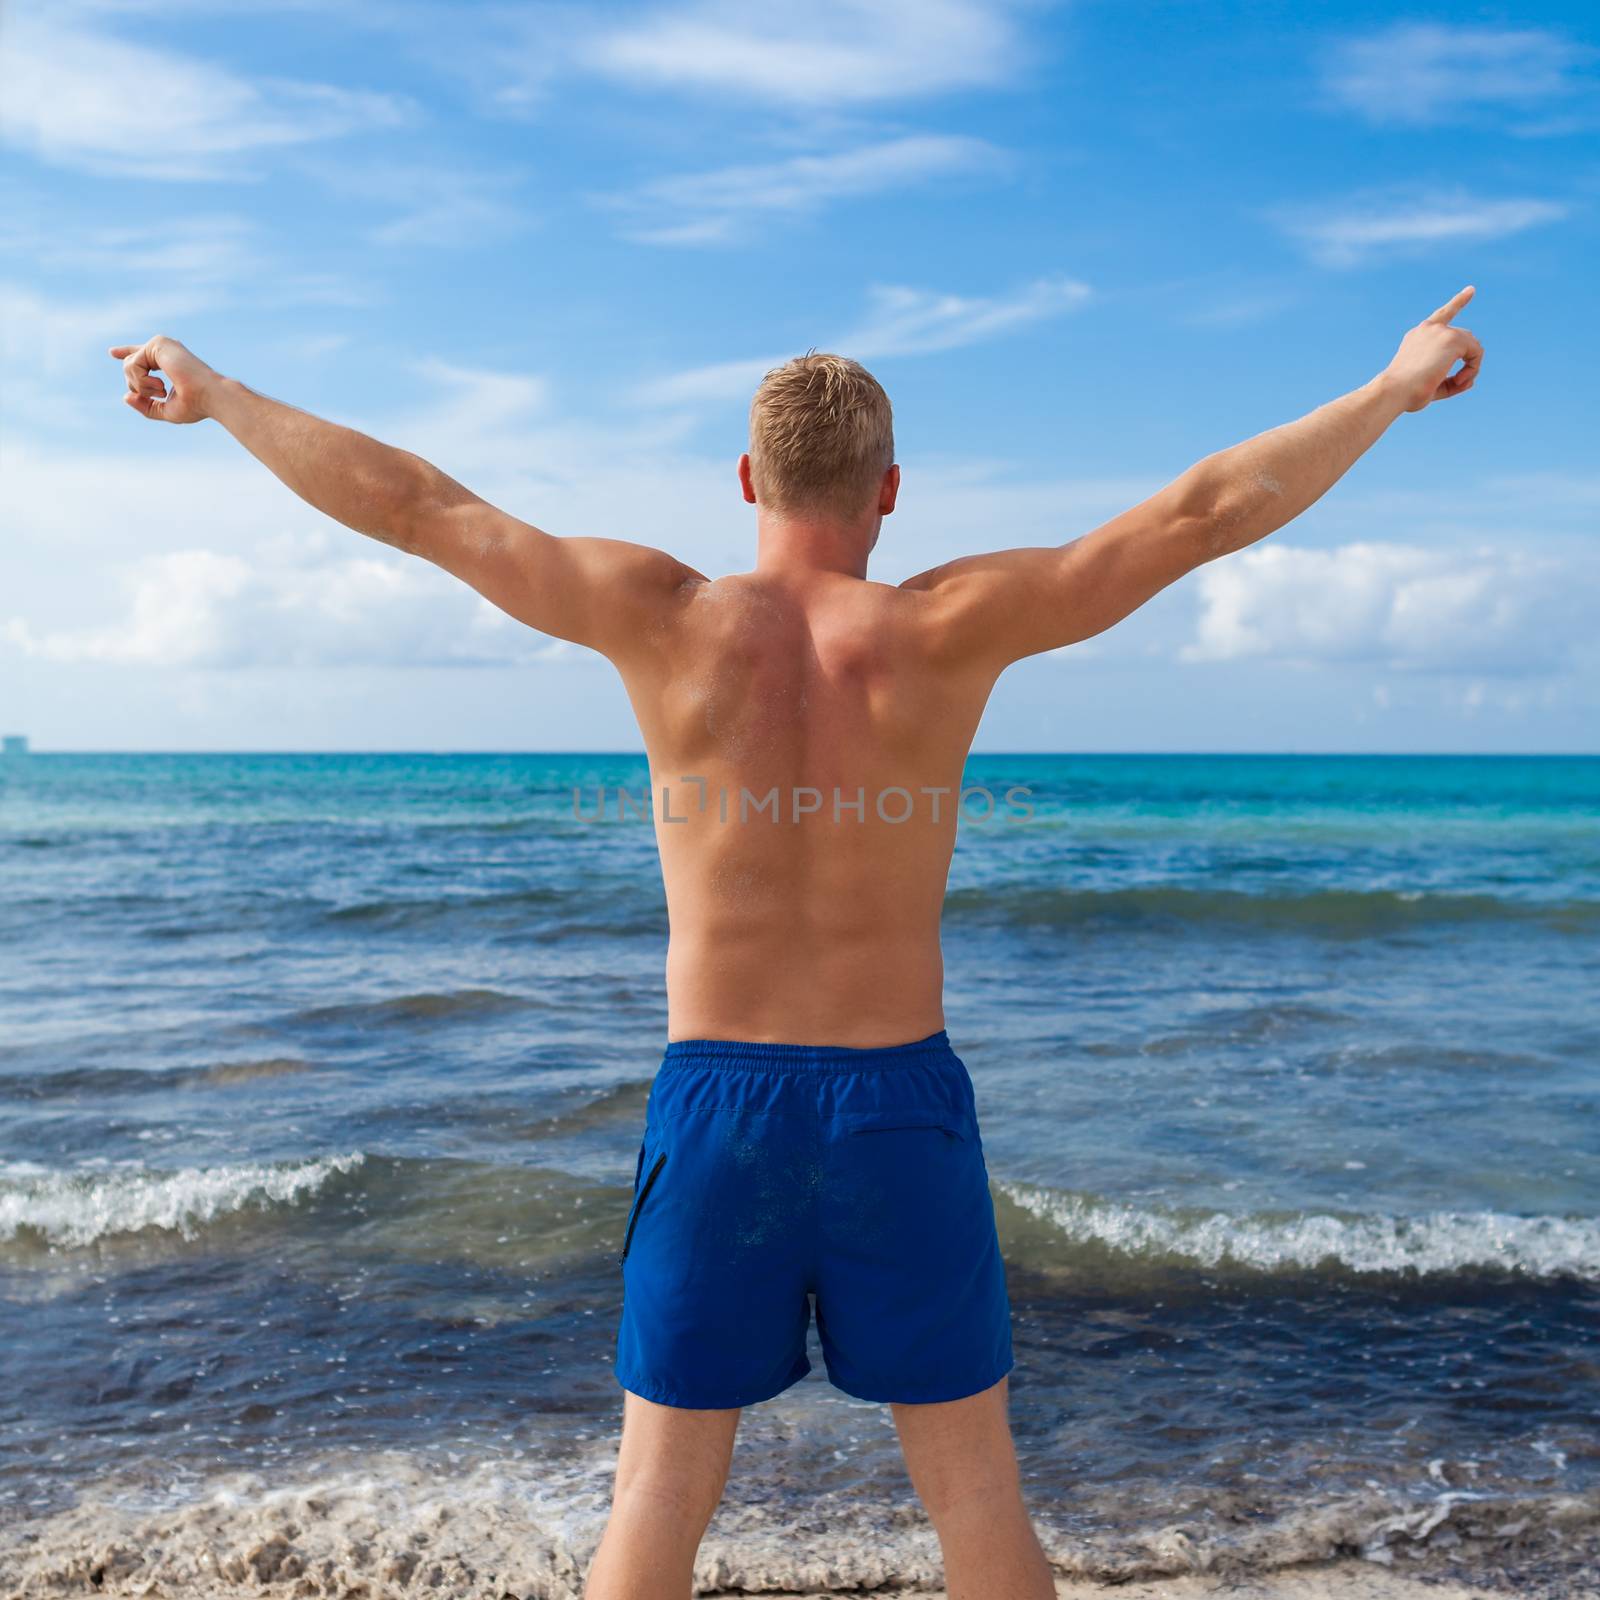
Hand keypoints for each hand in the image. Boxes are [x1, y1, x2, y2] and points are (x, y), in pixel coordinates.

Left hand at [107, 335, 219, 423]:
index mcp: (167, 361)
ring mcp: (160, 344)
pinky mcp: (157, 344)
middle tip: (161, 393)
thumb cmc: (196, 405)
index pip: (140, 355)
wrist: (211, 398)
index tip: (112, 353)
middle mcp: (163, 350)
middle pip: (129, 365)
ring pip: (128, 364)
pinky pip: (132, 364)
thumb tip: (126, 397)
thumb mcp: (167, 410)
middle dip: (138, 386)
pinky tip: (161, 386)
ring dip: (141, 385)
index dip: (125, 353)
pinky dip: (142, 381)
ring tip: (162, 391)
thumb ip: (146, 405)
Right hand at [1382, 287, 1483, 413]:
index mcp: (1418, 336)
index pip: (1442, 315)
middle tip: (1459, 382)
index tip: (1471, 290)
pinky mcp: (1452, 338)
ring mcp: (1441, 331)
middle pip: (1464, 338)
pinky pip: (1476, 352)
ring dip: (1471, 366)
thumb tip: (1470, 380)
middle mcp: (1428, 329)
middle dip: (1467, 360)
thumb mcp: (1428, 387)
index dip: (1458, 302)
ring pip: (1472, 345)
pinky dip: (1473, 368)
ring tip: (1458, 382)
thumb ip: (1449, 382)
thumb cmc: (1405, 394)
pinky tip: (1460, 379)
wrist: (1394, 391)